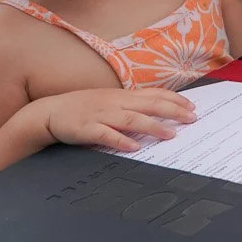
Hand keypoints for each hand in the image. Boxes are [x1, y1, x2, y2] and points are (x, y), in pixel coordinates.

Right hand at [28, 88, 196, 152]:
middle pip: (149, 105)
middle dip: (173, 111)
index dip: (174, 100)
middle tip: (192, 119)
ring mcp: (101, 115)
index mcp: (121, 96)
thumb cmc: (83, 108)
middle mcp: (114, 103)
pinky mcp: (86, 129)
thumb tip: (157, 112)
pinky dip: (121, 140)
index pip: (153, 95)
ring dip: (153, 126)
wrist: (49, 112)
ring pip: (132, 119)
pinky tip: (134, 147)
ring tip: (171, 134)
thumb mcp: (109, 101)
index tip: (192, 106)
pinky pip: (106, 135)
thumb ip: (131, 105)